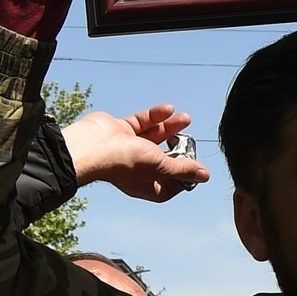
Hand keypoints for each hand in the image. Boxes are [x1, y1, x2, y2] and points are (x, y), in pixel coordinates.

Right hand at [61, 103, 209, 201]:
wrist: (92, 146)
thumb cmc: (123, 162)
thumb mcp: (161, 166)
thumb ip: (183, 169)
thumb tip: (204, 176)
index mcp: (145, 184)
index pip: (169, 185)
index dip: (183, 177)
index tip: (195, 168)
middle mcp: (137, 168)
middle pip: (164, 158)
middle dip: (179, 148)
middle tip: (190, 141)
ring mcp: (129, 148)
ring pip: (155, 136)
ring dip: (171, 127)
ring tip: (186, 118)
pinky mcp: (122, 130)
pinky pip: (142, 122)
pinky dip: (155, 116)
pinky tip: (168, 110)